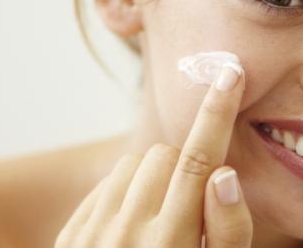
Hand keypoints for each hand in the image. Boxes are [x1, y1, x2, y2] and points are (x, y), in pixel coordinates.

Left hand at [55, 63, 251, 246]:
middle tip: (191, 209)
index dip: (218, 112)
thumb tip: (222, 173)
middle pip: (167, 156)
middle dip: (186, 169)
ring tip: (163, 217)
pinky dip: (127, 191)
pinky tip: (135, 225)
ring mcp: (93, 232)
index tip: (229, 71)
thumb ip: (227, 230)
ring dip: (156, 177)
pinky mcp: (73, 234)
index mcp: (170, 242)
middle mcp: (126, 232)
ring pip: (134, 163)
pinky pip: (107, 182)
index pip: (200, 160)